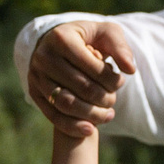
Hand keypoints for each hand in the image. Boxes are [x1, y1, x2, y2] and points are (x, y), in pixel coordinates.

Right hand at [27, 21, 137, 135]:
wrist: (58, 44)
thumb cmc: (87, 38)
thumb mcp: (105, 33)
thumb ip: (120, 48)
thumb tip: (130, 70)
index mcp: (61, 38)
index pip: (91, 66)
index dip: (110, 79)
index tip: (121, 81)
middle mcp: (44, 56)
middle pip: (79, 86)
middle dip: (103, 97)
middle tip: (114, 100)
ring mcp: (36, 76)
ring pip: (65, 104)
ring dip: (91, 114)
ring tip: (108, 115)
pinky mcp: (34, 92)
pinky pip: (53, 115)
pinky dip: (73, 126)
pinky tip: (90, 130)